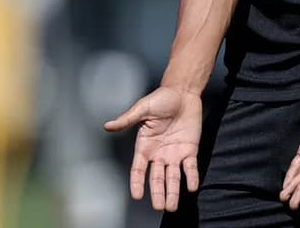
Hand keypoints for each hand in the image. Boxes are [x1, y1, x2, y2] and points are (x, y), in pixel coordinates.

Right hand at [103, 87, 202, 211]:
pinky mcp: (189, 150)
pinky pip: (190, 167)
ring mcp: (174, 154)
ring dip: (173, 191)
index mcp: (145, 147)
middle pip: (156, 178)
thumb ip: (127, 119)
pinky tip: (192, 187)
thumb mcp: (143, 108)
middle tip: (159, 206)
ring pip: (173, 177)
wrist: (183, 92)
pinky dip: (191, 177)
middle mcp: (158, 154)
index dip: (137, 183)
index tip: (136, 196)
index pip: (138, 170)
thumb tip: (108, 125)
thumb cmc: (162, 98)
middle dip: (158, 193)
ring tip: (172, 206)